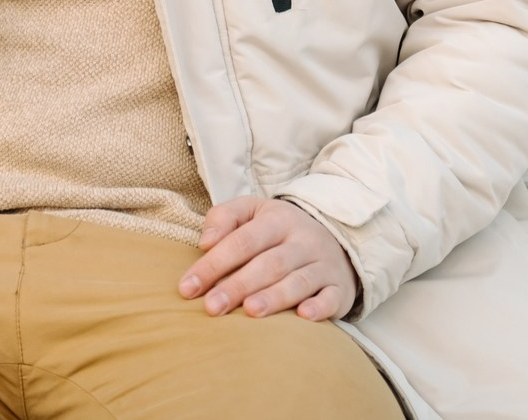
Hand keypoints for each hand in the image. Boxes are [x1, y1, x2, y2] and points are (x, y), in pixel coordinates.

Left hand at [178, 196, 357, 321]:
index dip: (214, 263)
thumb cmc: (281, 230)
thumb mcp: (254, 211)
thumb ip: (225, 217)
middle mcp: (302, 240)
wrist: (337, 237)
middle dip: (239, 285)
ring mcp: (323, 264)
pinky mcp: (339, 288)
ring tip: (250, 312)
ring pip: (298, 280)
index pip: (242, 241)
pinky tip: (303, 316)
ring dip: (275, 296)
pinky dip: (319, 307)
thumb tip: (205, 242)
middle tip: (212, 307)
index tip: (187, 288)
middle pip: (268, 263)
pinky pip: (332, 297)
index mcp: (277, 219)